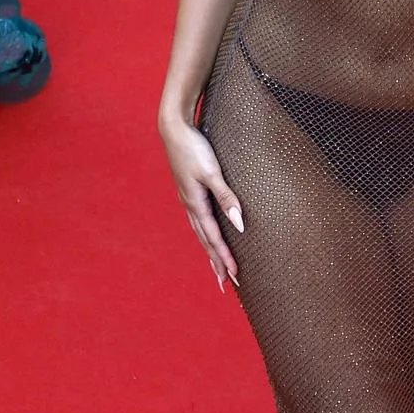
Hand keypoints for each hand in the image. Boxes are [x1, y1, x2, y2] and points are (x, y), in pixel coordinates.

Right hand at [159, 115, 244, 292]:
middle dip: (216, 263)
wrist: (173, 128)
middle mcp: (190, 205)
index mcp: (196, 204)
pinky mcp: (189, 190)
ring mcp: (188, 198)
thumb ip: (227, 198)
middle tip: (226, 285)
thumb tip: (239, 224)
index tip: (235, 277)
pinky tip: (207, 235)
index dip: (225, 258)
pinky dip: (205, 234)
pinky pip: (199, 220)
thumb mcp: (212, 172)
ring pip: (201, 232)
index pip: (213, 238)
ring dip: (210, 251)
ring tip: (218, 268)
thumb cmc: (194, 148)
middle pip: (205, 241)